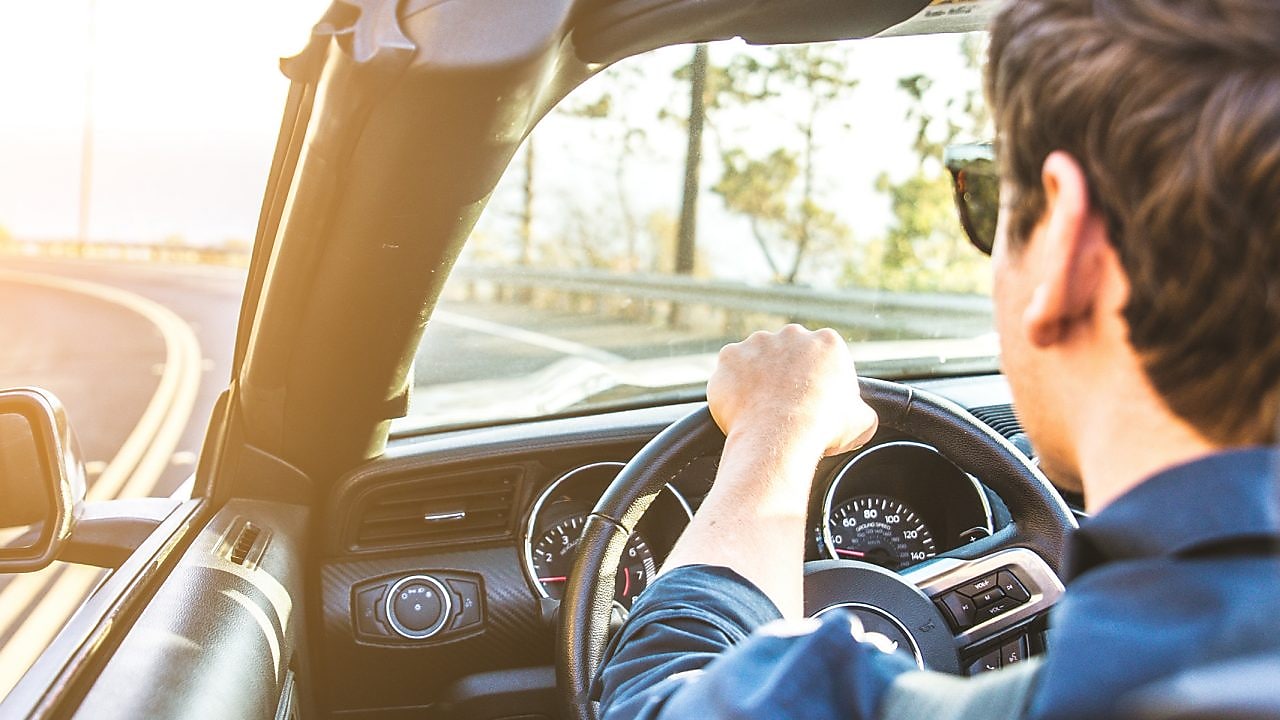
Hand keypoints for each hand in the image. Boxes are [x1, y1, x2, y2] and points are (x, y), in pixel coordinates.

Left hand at [707, 324, 877, 456]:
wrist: (780, 436)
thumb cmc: (823, 428)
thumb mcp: (862, 422)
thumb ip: (861, 410)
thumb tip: (858, 416)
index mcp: (827, 342)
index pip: (822, 356)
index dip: (817, 381)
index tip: (812, 401)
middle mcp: (791, 334)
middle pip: (788, 353)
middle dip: (785, 375)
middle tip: (785, 405)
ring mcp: (756, 343)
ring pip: (756, 360)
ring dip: (756, 379)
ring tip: (761, 410)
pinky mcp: (729, 357)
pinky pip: (729, 373)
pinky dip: (731, 388)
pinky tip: (740, 410)